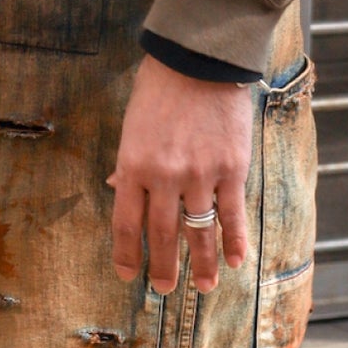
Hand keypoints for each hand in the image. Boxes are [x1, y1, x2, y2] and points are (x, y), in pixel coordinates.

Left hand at [109, 55, 253, 293]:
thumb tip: (113, 189)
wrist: (200, 59)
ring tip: (204, 287)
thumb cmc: (160, 89)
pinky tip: (234, 262)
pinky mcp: (231, 168)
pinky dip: (234, 241)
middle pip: (162, 236)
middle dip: (164, 267)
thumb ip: (127, 163)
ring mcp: (200, 175)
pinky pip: (232, 214)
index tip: (128, 275)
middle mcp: (164, 177)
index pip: (126, 224)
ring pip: (199, 231)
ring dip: (202, 264)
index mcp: (133, 167)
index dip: (126, 254)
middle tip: (164, 289)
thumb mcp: (132, 126)